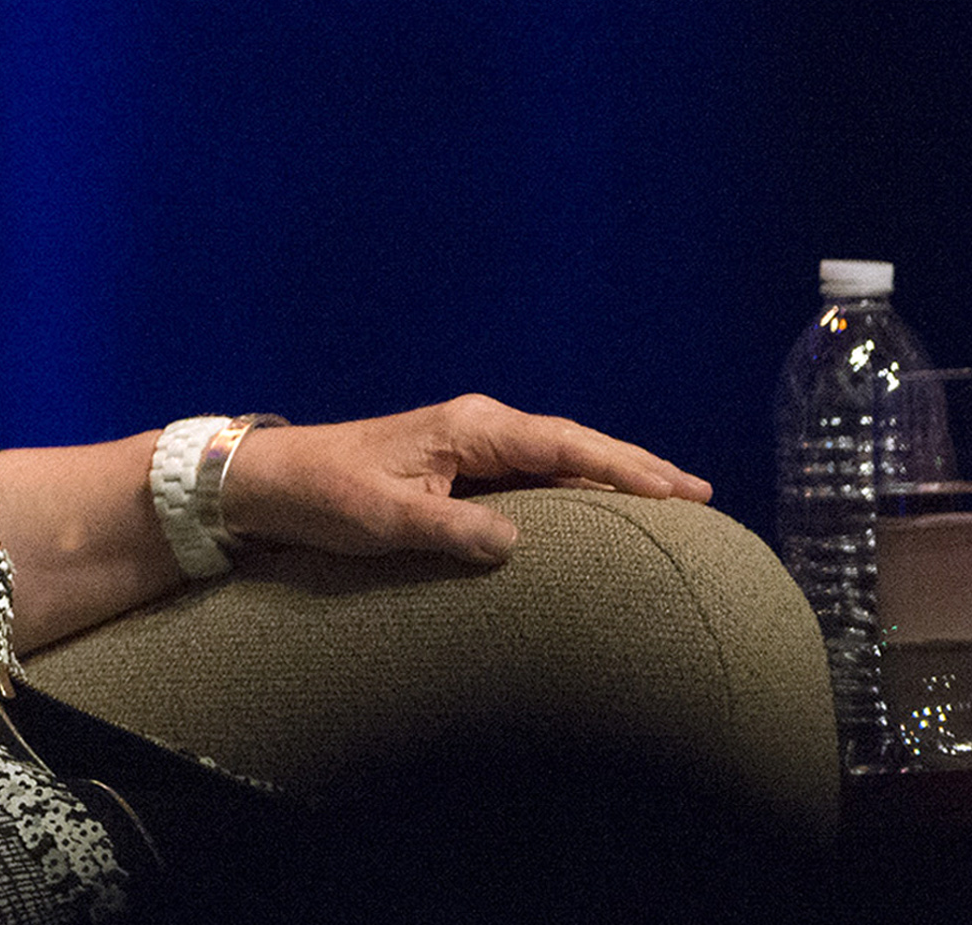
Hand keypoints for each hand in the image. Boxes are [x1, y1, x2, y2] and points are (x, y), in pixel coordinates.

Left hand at [216, 394, 710, 567]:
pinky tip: (599, 508)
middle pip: (574, 442)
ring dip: (611, 475)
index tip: (680, 489)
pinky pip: (535, 473)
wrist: (271, 480)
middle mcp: (479, 427)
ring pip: (558, 456)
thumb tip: (515, 544)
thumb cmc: (324, 496)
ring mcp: (470, 445)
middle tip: (700, 495)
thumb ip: (451, 531)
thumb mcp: (384, 519)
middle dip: (637, 467)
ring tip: (670, 500)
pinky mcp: (459, 467)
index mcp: (471, 428)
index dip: (625, 466)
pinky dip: (575, 485)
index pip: (565, 444)